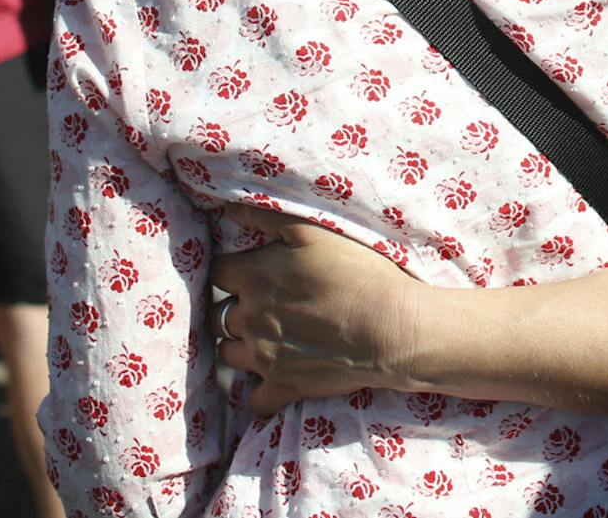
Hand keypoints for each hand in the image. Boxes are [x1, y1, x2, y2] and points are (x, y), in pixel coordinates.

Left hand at [210, 204, 425, 415]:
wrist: (390, 326)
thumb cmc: (357, 272)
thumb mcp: (313, 230)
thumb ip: (266, 217)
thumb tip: (228, 207)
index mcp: (254, 277)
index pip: (218, 271)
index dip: (233, 269)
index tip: (250, 270)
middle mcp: (250, 319)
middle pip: (217, 316)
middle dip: (233, 309)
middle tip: (259, 304)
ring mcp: (263, 357)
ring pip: (227, 355)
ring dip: (240, 346)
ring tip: (264, 338)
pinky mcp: (283, 386)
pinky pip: (254, 399)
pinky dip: (258, 392)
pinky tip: (272, 379)